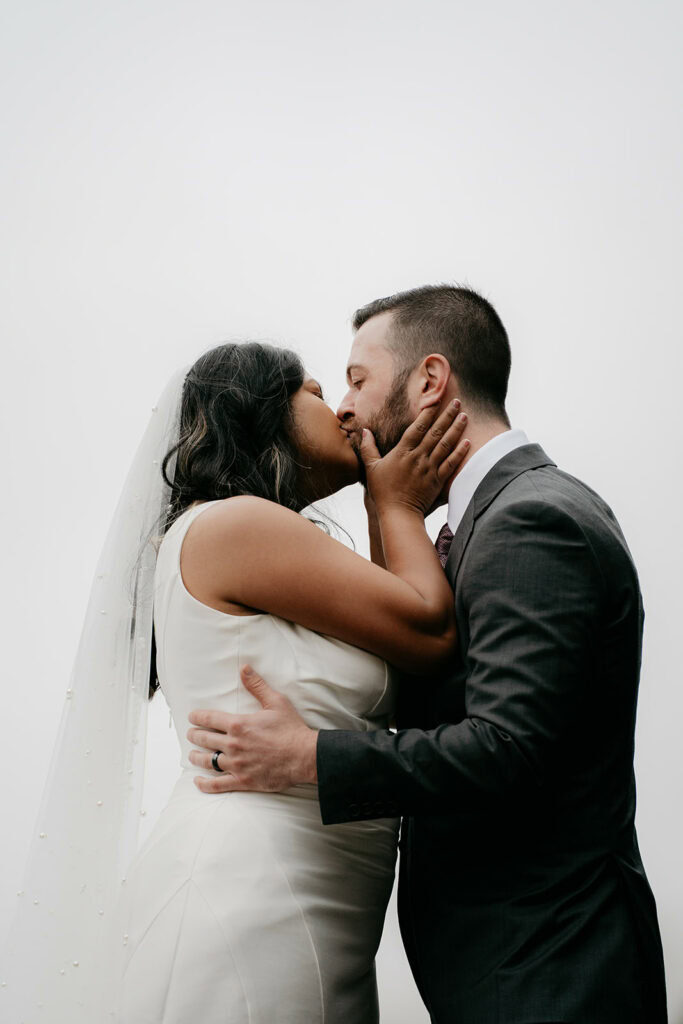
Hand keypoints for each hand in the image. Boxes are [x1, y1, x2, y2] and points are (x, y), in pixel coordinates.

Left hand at [187, 666, 318, 793]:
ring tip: (192, 754)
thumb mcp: (276, 702)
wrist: (304, 756)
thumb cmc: (291, 728)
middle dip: (194, 735)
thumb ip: (257, 685)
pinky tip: (198, 781)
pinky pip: (217, 784)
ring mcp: (236, 764)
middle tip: (191, 734)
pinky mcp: (242, 781)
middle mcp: (233, 745)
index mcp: (239, 724)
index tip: (192, 717)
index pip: (209, 719)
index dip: (197, 717)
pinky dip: (204, 784)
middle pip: (204, 740)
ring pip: (207, 761)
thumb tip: (244, 668)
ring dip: (196, 757)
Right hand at [361, 400, 469, 517]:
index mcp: (402, 452)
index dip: (428, 413)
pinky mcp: (438, 480)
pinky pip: (451, 463)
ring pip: (446, 444)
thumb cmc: (383, 491)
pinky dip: (460, 452)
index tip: (436, 401)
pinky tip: (467, 442)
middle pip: (436, 432)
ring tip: (465, 416)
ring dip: (456, 429)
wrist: (398, 513)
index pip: (418, 427)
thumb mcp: (371, 468)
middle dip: (447, 415)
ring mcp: (430, 468)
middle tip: (457, 402)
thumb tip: (364, 431)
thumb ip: (368, 448)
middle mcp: (418, 457)